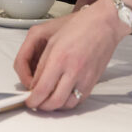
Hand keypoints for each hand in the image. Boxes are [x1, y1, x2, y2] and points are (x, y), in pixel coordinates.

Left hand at [13, 0, 130, 110]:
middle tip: (35, 103)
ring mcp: (85, 77)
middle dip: (41, 106)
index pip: (42, 89)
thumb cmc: (79, 27)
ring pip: (66, 105)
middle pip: (53, 101)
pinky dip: (67, 103)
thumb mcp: (53, 42)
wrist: (104, 24)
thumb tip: (35, 84)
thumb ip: (42, 65)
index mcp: (59, 58)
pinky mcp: (93, 81)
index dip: (32, 99)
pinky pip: (78, 101)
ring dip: (54, 107)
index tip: (28, 100)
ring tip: (47, 101)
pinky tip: (61, 97)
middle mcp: (73, 70)